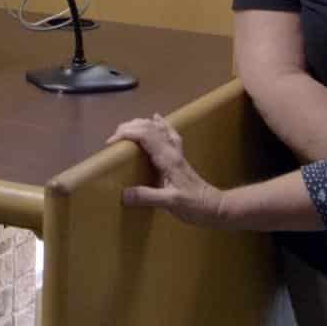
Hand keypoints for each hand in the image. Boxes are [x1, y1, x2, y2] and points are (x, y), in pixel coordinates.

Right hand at [107, 114, 229, 227]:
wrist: (215, 207)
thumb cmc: (195, 205)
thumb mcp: (170, 203)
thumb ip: (148, 197)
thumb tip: (124, 193)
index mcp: (168, 159)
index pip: (146, 135)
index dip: (127, 133)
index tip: (111, 143)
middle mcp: (172, 151)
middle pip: (150, 127)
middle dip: (129, 127)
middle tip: (114, 138)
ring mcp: (177, 152)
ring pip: (158, 128)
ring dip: (140, 124)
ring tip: (126, 129)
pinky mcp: (179, 157)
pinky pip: (169, 133)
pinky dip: (160, 124)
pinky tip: (156, 118)